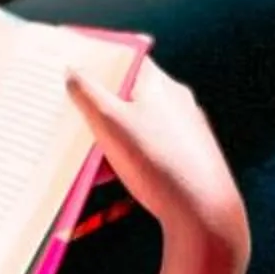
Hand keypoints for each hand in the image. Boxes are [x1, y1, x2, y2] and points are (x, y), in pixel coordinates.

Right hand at [68, 59, 246, 263]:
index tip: (70, 70)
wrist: (204, 215)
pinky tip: (111, 178)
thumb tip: (74, 72)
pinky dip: (128, 158)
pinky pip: (150, 149)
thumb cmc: (157, 164)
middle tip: (73, 121)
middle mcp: (176, 101)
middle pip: (127, 94)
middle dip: (97, 109)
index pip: (123, 59)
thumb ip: (86, 93)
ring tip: (89, 161)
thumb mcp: (109, 123)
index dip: (95, 63)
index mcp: (159, 84)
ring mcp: (185, 130)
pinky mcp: (189, 158)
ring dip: (110, 139)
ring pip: (136, 125)